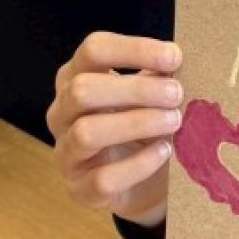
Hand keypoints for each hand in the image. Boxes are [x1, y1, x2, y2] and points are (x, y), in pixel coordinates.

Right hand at [48, 31, 182, 226]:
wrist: (140, 183)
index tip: (174, 57)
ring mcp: (66, 152)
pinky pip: (103, 178)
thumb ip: (157, 76)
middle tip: (177, 94)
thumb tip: (175, 60)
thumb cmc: (141, 126)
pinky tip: (164, 152)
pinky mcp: (79, 189)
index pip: (93, 50)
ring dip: (137, 123)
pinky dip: (139, 164)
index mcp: (75, 77)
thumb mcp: (148, 96)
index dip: (134, 49)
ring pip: (87, 133)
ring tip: (174, 121)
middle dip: (136, 90)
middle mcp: (62, 113)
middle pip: (82, 90)